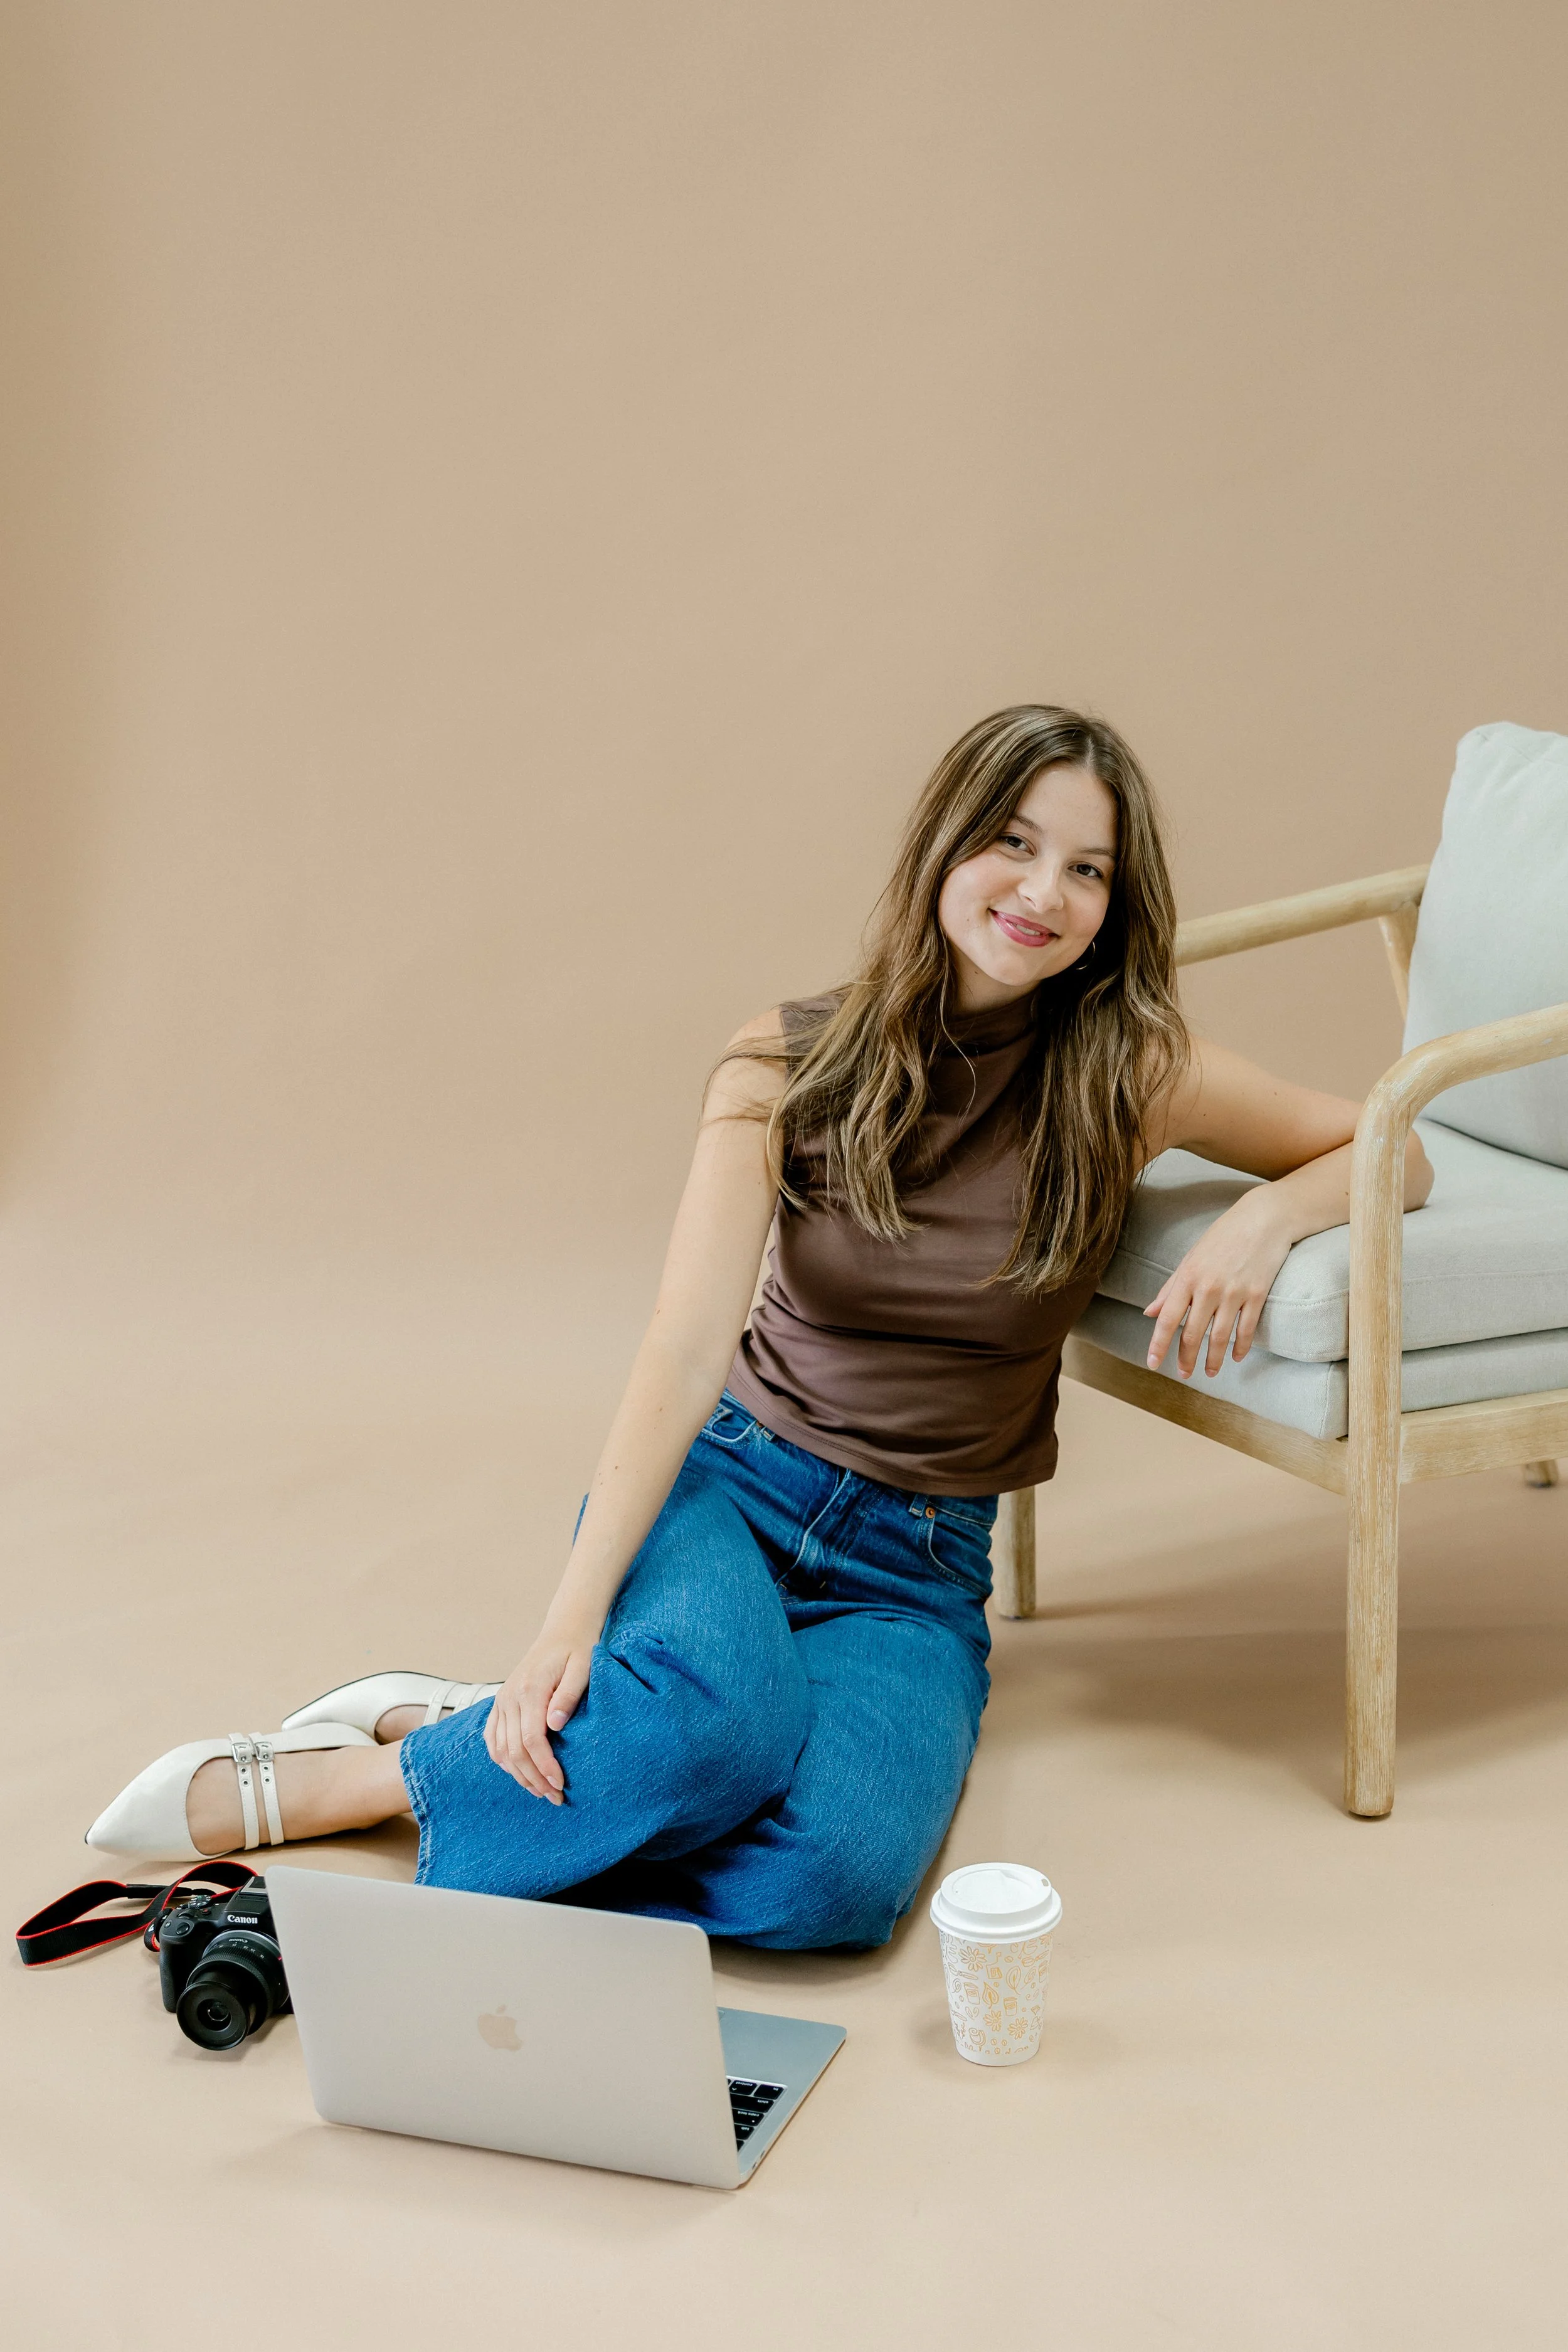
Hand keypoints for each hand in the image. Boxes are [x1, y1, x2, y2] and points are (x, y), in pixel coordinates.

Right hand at [483, 1612, 600, 1800]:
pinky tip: (519, 1773)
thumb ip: (569, 1696)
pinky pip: (492, 1738)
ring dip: (519, 1775)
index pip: (532, 1740)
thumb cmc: (578, 1650)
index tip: (560, 1784)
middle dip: (534, 1779)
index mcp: (530, 1689)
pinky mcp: (501, 1703)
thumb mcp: (583, 1668)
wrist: (563, 1631)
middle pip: (514, 1750)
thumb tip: (555, 1726)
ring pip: (500, 1749)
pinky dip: (502, 1760)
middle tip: (555, 1797)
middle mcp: (510, 1697)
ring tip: (541, 1792)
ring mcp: (502, 1700)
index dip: (545, 1766)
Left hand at [1143, 1191, 1293, 1378]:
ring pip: (1220, 1337)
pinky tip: (1235, 1357)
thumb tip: (1149, 1313)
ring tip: (1210, 1373)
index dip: (1159, 1344)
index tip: (1153, 1363)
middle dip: (1186, 1359)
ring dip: (1213, 1359)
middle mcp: (1209, 1287)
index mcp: (1188, 1277)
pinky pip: (1247, 1329)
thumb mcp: (1191, 1258)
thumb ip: (1170, 1287)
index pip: (1168, 1319)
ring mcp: (1234, 1292)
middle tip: (1184, 1375)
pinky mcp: (1258, 1294)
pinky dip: (1241, 1347)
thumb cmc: (1224, 1236)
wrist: (1264, 1218)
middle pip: (1193, 1333)